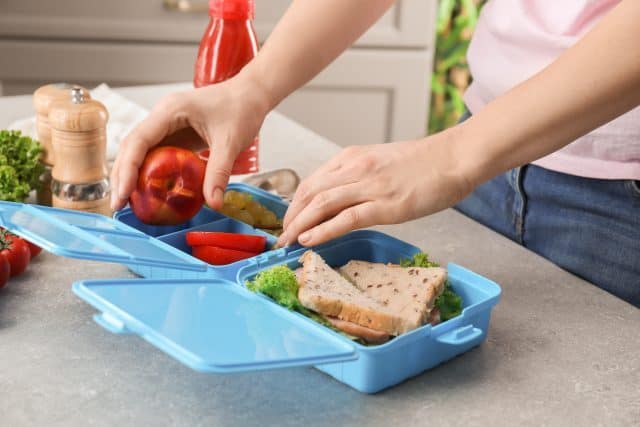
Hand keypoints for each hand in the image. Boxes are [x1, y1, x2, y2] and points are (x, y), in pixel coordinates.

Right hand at [110, 75, 269, 210]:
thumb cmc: (241, 109)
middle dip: (122, 176)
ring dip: (131, 175)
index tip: (122, 194)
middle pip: (132, 147)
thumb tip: (213, 203)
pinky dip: (148, 172)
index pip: (138, 141)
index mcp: (170, 111)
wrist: (250, 94)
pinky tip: (148, 191)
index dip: (127, 169)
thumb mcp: (231, 142)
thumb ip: (218, 172)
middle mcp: (162, 116)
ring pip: (140, 151)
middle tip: (118, 205)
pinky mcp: (174, 133)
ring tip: (127, 202)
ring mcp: (166, 124)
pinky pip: (155, 154)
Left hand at [277, 131, 472, 246]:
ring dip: (299, 226)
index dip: (295, 203)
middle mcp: (356, 168)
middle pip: (310, 193)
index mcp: (353, 157)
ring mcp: (370, 186)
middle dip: (291, 217)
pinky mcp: (386, 205)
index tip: (289, 220)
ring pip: (321, 205)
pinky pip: (346, 218)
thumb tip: (343, 196)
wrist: (455, 157)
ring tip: (287, 242)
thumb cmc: (425, 163)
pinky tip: (309, 241)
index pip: (312, 181)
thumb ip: (360, 175)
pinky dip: (322, 230)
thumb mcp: (383, 162)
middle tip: (281, 236)